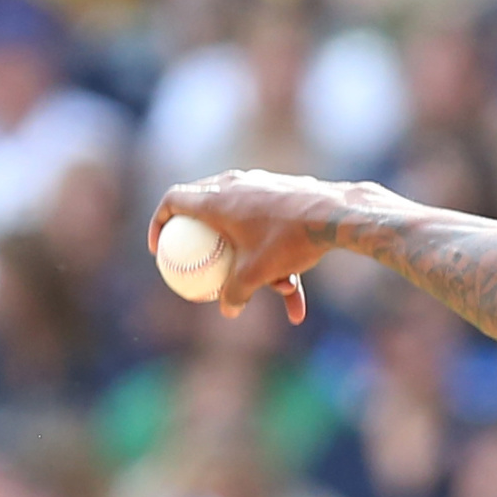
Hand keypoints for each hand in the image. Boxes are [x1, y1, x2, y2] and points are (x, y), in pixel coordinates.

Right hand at [151, 169, 373, 323]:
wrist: (337, 214)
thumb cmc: (290, 239)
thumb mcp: (258, 271)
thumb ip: (236, 292)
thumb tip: (228, 311)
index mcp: (216, 199)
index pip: (173, 200)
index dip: (159, 223)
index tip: (161, 249)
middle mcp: (234, 185)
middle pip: (204, 209)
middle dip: (204, 241)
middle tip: (202, 261)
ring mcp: (259, 185)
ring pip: (244, 225)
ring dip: (257, 261)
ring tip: (278, 291)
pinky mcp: (283, 193)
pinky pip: (270, 226)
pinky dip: (278, 256)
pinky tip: (295, 294)